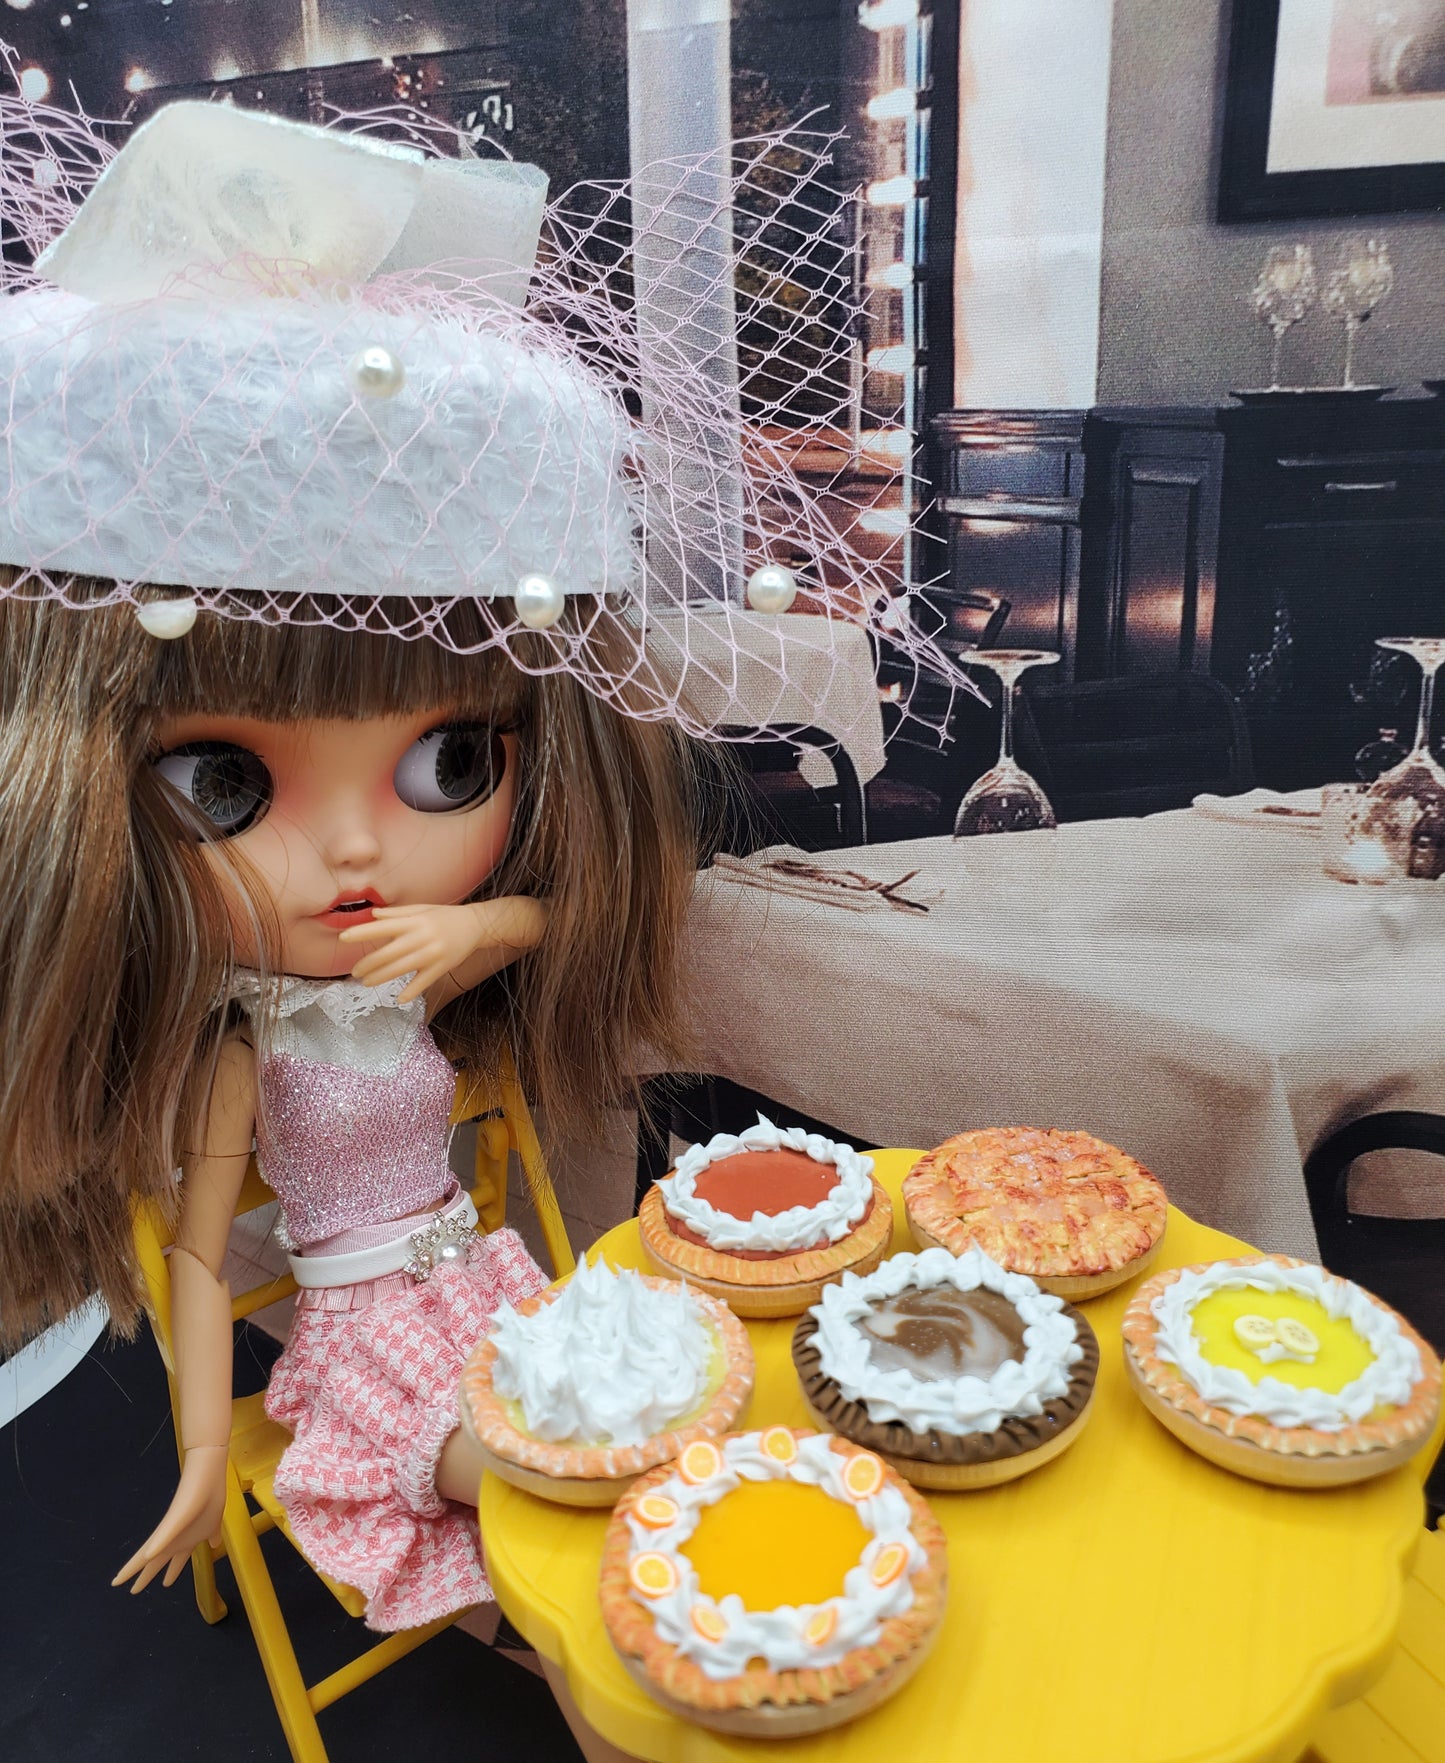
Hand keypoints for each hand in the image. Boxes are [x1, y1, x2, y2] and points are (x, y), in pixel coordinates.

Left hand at [112, 1445, 227, 1594]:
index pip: (175, 1562)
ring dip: (134, 1568)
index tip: (165, 1584)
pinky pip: (163, 1536)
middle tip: (133, 1591)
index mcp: (186, 1541)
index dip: (171, 1574)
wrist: (208, 1476)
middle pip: (156, 1562)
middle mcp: (175, 1539)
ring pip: (147, 1554)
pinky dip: (155, 1546)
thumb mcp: (214, 1522)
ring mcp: (170, 1531)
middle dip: (145, 1577)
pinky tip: (148, 1555)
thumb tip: (215, 1544)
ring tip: (118, 1580)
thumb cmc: (209, 1496)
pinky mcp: (171, 1520)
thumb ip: (212, 1534)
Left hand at [338, 897, 546, 1004]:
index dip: (362, 932)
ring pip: (401, 968)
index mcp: (414, 921)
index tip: (343, 938)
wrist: (476, 925)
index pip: (383, 927)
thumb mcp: (421, 909)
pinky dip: (411, 991)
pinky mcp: (442, 967)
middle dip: (368, 963)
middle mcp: (422, 936)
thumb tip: (373, 915)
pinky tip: (399, 999)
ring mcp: (432, 953)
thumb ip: (397, 914)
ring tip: (365, 982)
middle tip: (353, 971)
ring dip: (381, 977)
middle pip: (388, 952)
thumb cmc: (445, 916)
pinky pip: (423, 981)